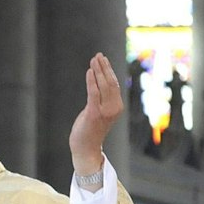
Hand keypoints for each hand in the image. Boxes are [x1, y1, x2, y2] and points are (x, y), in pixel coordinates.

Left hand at [68, 52, 123, 179]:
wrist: (86, 149)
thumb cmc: (90, 130)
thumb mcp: (98, 112)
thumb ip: (99, 100)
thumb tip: (95, 84)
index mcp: (117, 107)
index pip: (114, 84)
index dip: (108, 70)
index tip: (102, 59)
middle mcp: (114, 108)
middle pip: (110, 82)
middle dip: (104, 67)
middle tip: (98, 55)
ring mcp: (105, 111)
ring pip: (103, 85)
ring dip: (98, 70)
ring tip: (94, 59)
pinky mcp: (94, 113)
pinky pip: (94, 93)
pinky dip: (92, 80)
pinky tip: (90, 71)